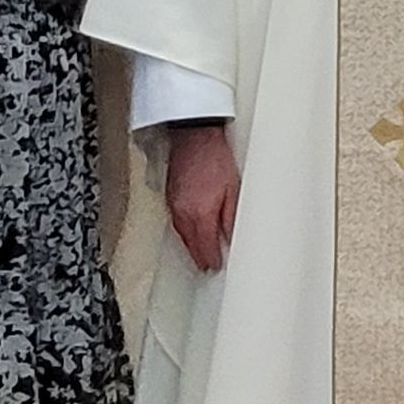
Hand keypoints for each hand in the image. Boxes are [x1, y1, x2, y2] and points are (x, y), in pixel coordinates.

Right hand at [165, 124, 240, 272]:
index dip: (212, 260)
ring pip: (182, 236)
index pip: (205, 248)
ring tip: (201, 255)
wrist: (194, 136)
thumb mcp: (233, 189)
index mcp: (201, 214)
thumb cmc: (214, 157)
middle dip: (201, 258)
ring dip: (191, 247)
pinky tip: (191, 232)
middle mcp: (184, 213)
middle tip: (209, 267)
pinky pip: (176, 223)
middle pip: (191, 246)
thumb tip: (231, 237)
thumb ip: (230, 217)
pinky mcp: (170, 197)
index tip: (217, 266)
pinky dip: (184, 232)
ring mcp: (174, 206)